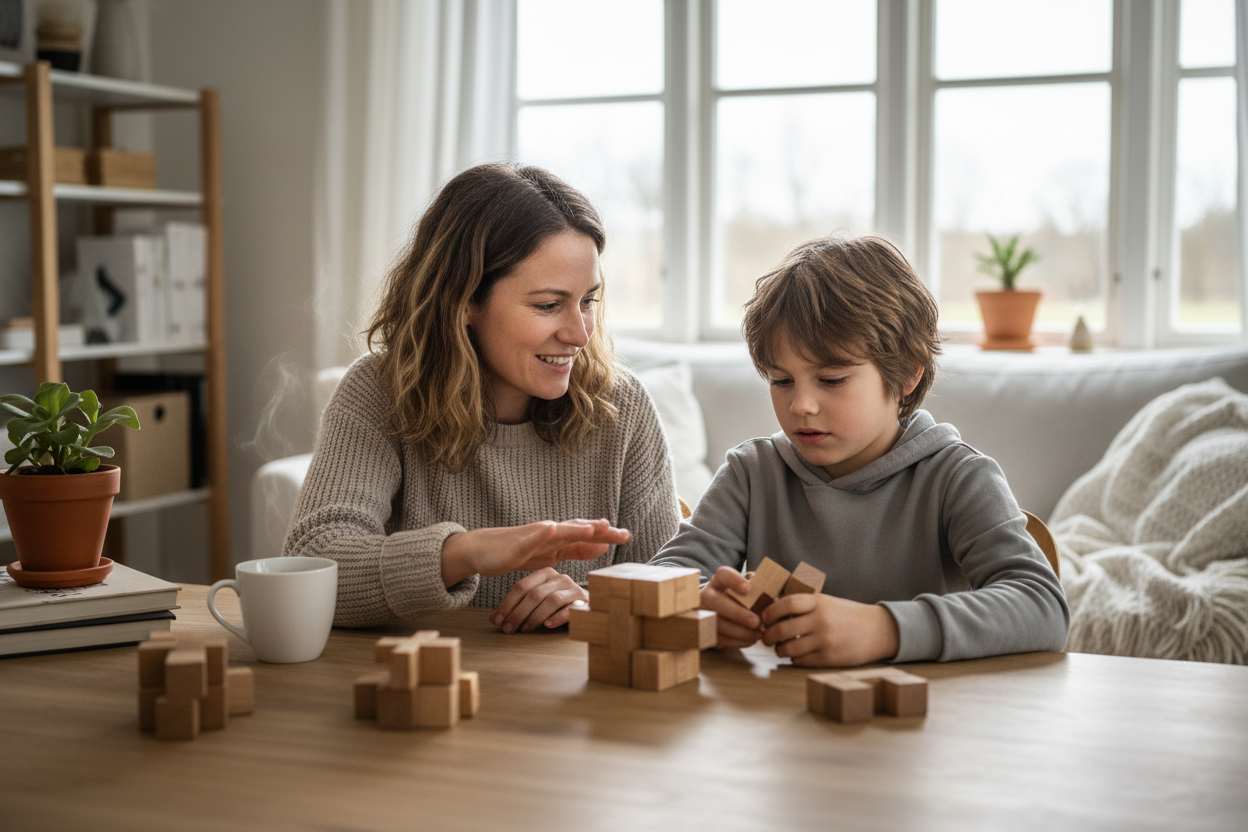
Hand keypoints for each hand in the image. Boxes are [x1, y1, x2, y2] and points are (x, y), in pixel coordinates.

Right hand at [441, 518, 630, 587]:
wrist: (482, 551)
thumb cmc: (518, 552)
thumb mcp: (553, 555)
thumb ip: (577, 550)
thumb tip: (603, 545)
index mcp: (560, 540)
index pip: (588, 536)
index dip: (608, 535)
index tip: (628, 536)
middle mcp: (550, 534)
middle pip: (579, 530)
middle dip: (601, 531)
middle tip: (623, 533)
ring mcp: (533, 537)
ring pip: (558, 532)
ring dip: (576, 529)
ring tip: (594, 527)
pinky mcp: (516, 544)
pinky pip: (530, 538)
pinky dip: (541, 533)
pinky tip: (551, 528)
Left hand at [490, 567, 586, 632]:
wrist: (588, 605)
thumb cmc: (557, 604)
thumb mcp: (539, 598)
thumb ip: (520, 604)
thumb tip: (494, 619)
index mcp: (545, 573)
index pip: (521, 587)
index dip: (506, 604)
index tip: (496, 620)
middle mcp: (559, 578)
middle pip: (534, 594)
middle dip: (518, 613)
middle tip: (508, 628)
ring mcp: (573, 589)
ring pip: (550, 600)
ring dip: (534, 616)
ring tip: (524, 629)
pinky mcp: (584, 602)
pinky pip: (570, 609)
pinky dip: (557, 617)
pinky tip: (547, 625)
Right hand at [700, 566, 762, 648]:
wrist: (714, 615)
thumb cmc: (735, 602)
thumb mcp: (743, 594)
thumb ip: (755, 595)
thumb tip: (773, 603)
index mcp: (719, 582)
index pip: (723, 575)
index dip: (734, 580)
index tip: (747, 588)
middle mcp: (707, 596)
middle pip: (717, 601)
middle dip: (738, 613)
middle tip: (756, 622)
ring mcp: (702, 614)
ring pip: (717, 623)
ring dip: (740, 631)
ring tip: (757, 634)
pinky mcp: (704, 631)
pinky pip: (718, 638)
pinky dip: (736, 641)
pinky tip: (750, 640)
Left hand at [759, 593, 899, 666]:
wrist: (878, 631)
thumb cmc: (847, 615)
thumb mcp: (827, 602)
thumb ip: (804, 606)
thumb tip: (772, 611)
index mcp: (819, 602)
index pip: (787, 604)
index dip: (770, 611)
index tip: (764, 618)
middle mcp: (821, 620)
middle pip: (782, 629)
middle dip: (768, 635)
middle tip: (766, 638)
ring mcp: (825, 640)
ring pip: (789, 648)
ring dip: (779, 650)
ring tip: (780, 648)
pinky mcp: (829, 658)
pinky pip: (801, 661)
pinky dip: (794, 659)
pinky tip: (796, 655)